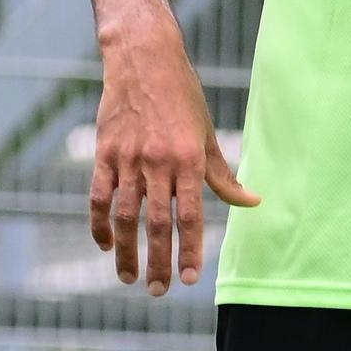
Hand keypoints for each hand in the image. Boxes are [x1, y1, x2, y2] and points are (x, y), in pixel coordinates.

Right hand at [89, 24, 257, 292]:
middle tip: (159, 291)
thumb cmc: (183, 97)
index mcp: (188, 160)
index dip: (189, 250)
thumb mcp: (207, 134)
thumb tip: (252, 202)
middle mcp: (158, 162)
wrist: (144, 59)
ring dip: (126, 251)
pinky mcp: (104, 153)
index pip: (190, 216)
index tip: (189, 279)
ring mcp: (128, 159)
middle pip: (157, 223)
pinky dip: (99, 223)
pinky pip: (98, 196)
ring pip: (124, 215)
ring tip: (129, 277)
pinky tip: (105, 243)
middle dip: (159, 261)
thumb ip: (222, 174)